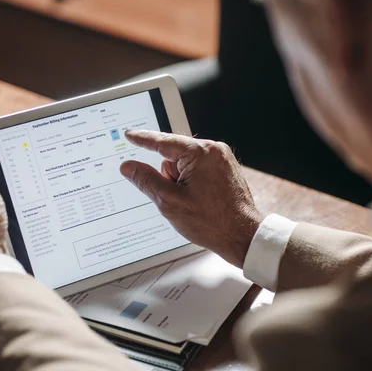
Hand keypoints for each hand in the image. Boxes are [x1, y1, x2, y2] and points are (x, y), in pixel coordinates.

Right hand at [120, 130, 263, 267]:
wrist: (242, 236)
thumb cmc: (213, 222)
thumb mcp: (169, 201)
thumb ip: (145, 180)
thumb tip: (128, 166)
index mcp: (201, 153)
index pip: (163, 141)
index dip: (142, 139)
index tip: (130, 135)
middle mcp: (214, 150)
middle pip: (173, 156)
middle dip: (169, 176)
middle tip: (177, 198)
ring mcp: (222, 159)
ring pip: (185, 164)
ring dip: (180, 181)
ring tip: (192, 202)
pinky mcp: (225, 169)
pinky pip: (198, 169)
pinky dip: (191, 183)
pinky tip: (199, 200)